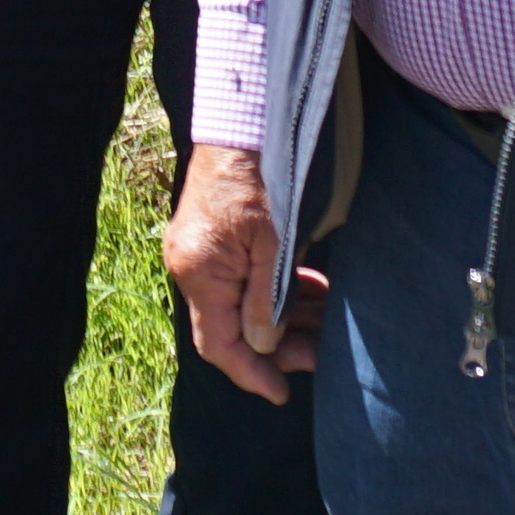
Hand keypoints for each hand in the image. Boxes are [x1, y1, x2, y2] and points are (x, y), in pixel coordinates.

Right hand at [164, 145, 327, 403]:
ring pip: (240, 305)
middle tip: (319, 354)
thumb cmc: (261, 175)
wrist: (242, 120)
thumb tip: (263, 348)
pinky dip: (274, 292)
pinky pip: (242, 280)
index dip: (252, 374)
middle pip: (230, 328)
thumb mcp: (274, 241)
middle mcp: (191, 267)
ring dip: (281, 318)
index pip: (219, 345)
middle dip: (277, 347)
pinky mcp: (214, 238)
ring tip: (324, 324)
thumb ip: (267, 299)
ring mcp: (200, 252)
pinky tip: (310, 291)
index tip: (283, 394)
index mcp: (200, 273)